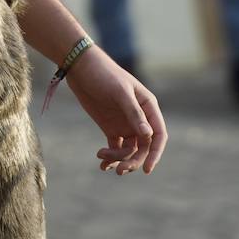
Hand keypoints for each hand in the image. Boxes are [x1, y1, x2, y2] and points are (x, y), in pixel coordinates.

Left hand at [65, 48, 166, 175]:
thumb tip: (149, 136)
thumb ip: (134, 113)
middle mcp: (139, 118)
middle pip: (144, 147)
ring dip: (119, 159)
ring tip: (103, 158)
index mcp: (148, 107)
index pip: (158, 135)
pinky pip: (116, 148)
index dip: (155, 154)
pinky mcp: (111, 128)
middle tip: (120, 170)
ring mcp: (125, 124)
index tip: (147, 169)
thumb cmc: (103, 74)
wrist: (80, 67)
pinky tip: (102, 164)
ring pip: (129, 151)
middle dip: (133, 160)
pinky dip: (111, 158)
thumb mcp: (119, 92)